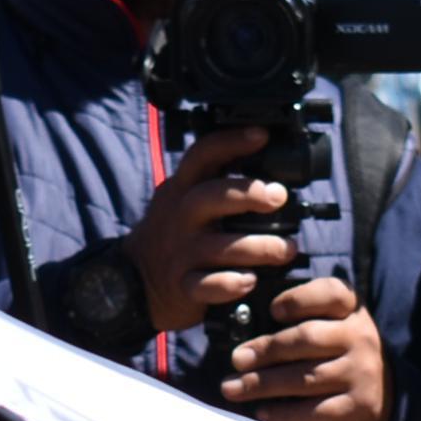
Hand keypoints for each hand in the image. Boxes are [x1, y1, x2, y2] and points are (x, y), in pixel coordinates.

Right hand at [128, 126, 294, 330]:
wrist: (135, 281)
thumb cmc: (174, 234)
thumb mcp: (184, 200)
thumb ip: (216, 183)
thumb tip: (269, 166)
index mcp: (183, 189)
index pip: (202, 155)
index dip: (231, 141)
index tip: (262, 135)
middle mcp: (181, 217)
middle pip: (209, 197)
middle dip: (246, 194)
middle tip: (278, 197)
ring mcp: (181, 252)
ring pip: (217, 246)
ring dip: (256, 246)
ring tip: (285, 249)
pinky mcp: (183, 285)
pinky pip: (207, 285)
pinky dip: (230, 284)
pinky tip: (250, 280)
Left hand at [218, 272, 387, 420]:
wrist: (379, 397)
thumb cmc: (337, 355)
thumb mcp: (330, 327)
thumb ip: (300, 319)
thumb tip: (245, 328)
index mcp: (352, 311)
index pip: (331, 293)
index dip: (299, 299)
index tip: (272, 310)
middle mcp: (362, 338)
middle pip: (308, 338)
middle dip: (266, 349)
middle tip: (237, 359)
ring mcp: (362, 374)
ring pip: (306, 377)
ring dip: (263, 383)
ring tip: (233, 388)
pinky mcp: (357, 407)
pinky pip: (314, 411)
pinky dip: (283, 414)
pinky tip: (261, 412)